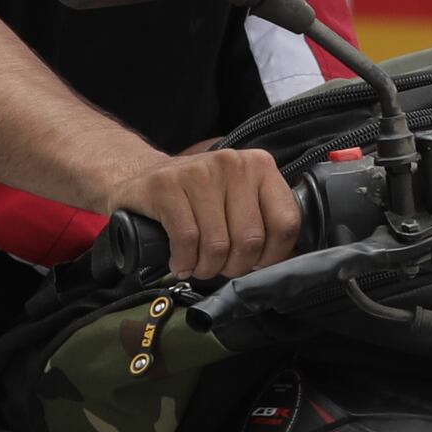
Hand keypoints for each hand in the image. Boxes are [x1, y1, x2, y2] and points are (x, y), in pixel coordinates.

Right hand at [115, 142, 301, 278]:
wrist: (140, 179)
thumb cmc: (196, 199)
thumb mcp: (238, 200)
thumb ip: (265, 221)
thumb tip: (291, 260)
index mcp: (260, 167)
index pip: (286, 222)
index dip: (272, 255)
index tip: (255, 263)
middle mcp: (233, 164)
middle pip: (250, 239)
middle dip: (234, 266)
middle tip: (219, 267)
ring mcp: (199, 172)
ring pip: (218, 243)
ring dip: (206, 267)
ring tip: (198, 265)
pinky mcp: (167, 186)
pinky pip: (187, 239)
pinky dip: (183, 261)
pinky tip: (180, 261)